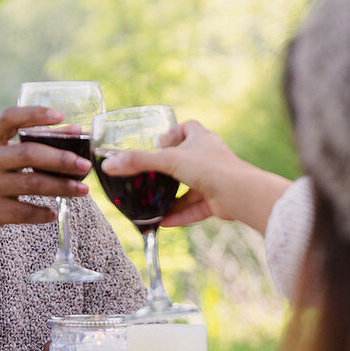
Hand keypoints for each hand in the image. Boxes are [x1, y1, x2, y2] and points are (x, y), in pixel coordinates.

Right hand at [0, 106, 91, 256]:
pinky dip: (44, 213)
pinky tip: (55, 212)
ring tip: (83, 190)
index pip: (9, 118)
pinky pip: (24, 212)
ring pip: (32, 184)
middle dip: (62, 159)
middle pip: (29, 154)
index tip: (61, 116)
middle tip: (85, 165)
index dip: (35, 114)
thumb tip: (72, 135)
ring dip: (62, 187)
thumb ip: (23, 145)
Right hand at [98, 120, 290, 233]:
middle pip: (187, 160)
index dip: (173, 132)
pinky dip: (179, 215)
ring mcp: (215, 180)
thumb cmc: (210, 167)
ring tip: (151, 205)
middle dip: (169, 170)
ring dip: (172, 197)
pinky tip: (162, 223)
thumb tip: (109, 165)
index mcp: (202, 139)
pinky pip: (194, 208)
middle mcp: (210, 158)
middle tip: (149, 176)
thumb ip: (138, 162)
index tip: (158, 142)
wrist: (240, 193)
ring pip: (190, 188)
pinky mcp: (217, 201)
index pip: (188, 127)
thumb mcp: (168, 160)